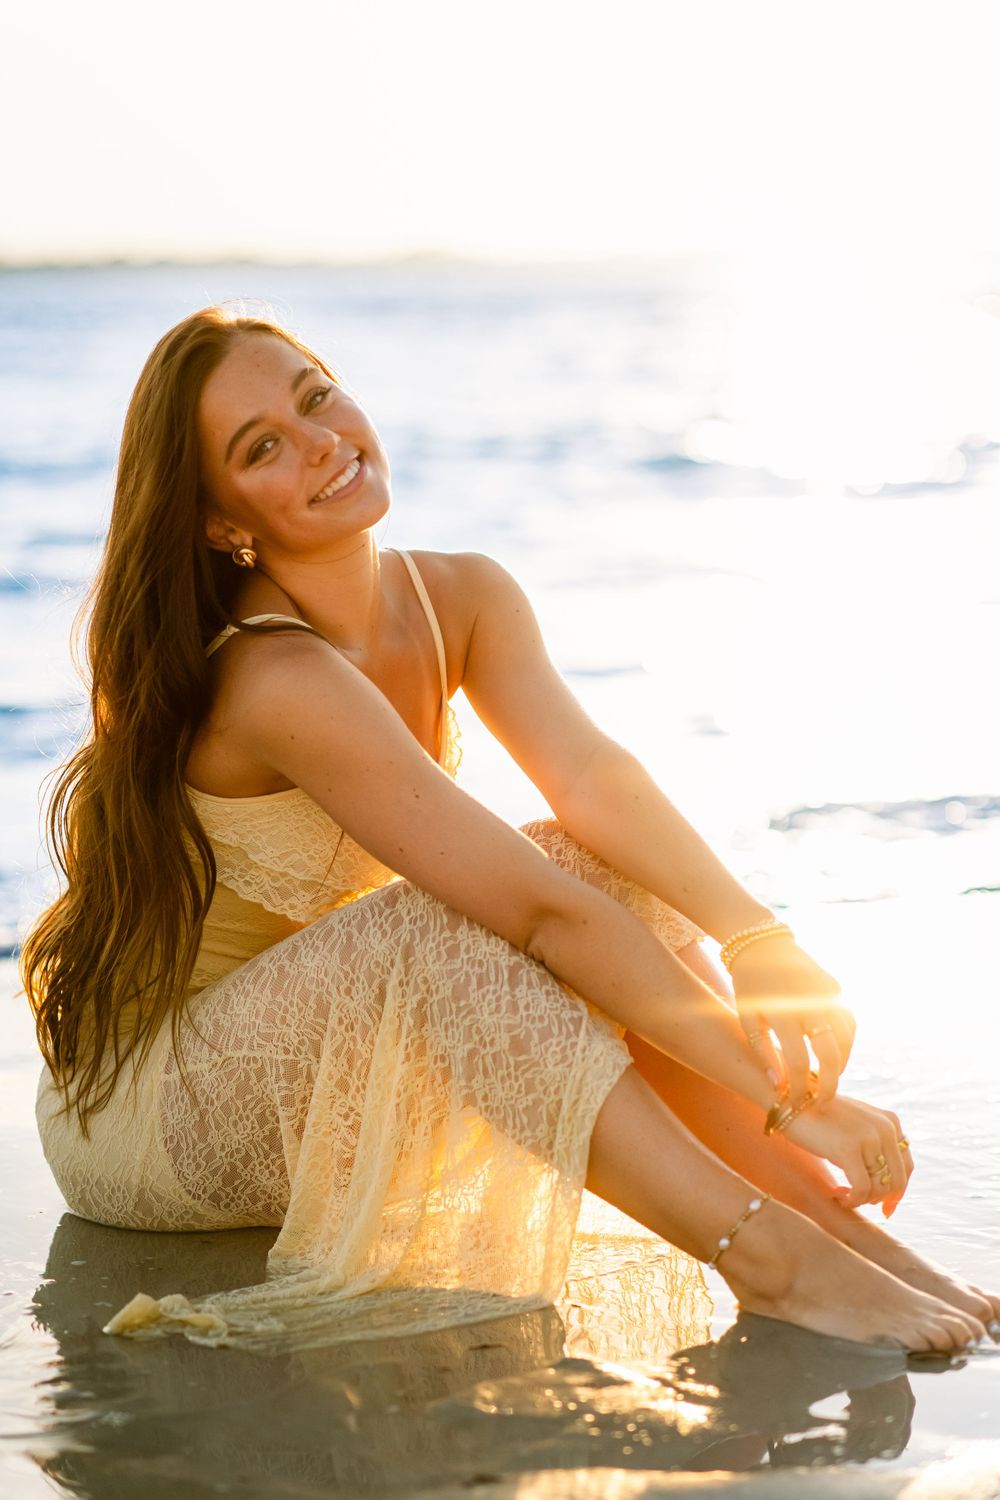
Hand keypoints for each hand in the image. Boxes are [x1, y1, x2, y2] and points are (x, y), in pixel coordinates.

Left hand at [731, 937, 855, 1104]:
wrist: (763, 946)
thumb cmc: (750, 986)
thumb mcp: (748, 1018)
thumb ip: (763, 1052)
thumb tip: (779, 1085)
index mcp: (784, 1013)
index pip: (797, 1062)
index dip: (798, 1087)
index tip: (795, 1103)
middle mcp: (811, 1005)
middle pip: (830, 1055)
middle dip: (829, 1085)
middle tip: (822, 1103)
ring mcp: (828, 996)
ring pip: (846, 1041)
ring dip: (840, 1065)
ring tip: (827, 1081)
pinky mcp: (836, 990)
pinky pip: (849, 1024)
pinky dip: (846, 1044)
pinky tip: (833, 1055)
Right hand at [781, 1092, 912, 1215]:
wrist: (791, 1100)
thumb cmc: (821, 1117)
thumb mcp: (857, 1124)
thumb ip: (876, 1145)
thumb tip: (888, 1188)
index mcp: (891, 1121)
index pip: (907, 1167)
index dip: (897, 1192)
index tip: (884, 1207)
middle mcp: (885, 1128)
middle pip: (896, 1180)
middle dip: (879, 1198)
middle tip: (858, 1201)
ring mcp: (868, 1138)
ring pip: (879, 1188)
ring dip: (863, 1199)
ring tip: (844, 1194)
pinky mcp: (848, 1149)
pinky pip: (861, 1189)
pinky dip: (853, 1200)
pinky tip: (838, 1196)